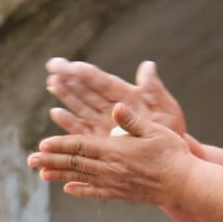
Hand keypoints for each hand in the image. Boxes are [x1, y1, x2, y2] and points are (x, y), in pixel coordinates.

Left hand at [28, 102, 194, 205]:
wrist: (185, 184)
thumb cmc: (173, 153)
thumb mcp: (154, 129)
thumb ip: (132, 120)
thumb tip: (115, 106)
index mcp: (115, 150)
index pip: (80, 146)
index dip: (60, 144)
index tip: (43, 143)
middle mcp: (110, 168)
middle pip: (74, 163)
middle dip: (51, 159)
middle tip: (30, 159)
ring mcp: (114, 183)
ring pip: (80, 178)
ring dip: (59, 175)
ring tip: (41, 174)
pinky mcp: (121, 193)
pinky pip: (95, 192)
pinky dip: (80, 190)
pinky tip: (68, 189)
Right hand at [45, 59, 187, 138]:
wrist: (169, 157)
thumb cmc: (170, 130)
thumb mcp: (165, 108)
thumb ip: (153, 88)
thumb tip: (147, 66)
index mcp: (126, 96)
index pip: (102, 81)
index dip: (87, 73)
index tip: (72, 64)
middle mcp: (111, 108)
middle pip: (86, 90)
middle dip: (69, 78)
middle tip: (53, 65)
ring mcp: (104, 123)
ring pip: (80, 106)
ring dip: (65, 94)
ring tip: (52, 83)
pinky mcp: (99, 140)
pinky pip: (81, 129)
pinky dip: (68, 121)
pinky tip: (56, 112)